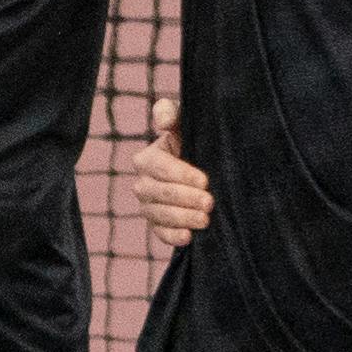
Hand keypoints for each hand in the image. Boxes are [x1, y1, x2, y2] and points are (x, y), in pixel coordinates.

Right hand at [129, 124, 213, 249]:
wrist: (204, 168)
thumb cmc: (194, 141)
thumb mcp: (185, 123)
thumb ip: (172, 113)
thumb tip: (163, 120)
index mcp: (147, 158)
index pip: (160, 168)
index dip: (182, 175)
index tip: (205, 181)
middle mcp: (142, 183)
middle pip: (159, 193)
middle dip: (186, 198)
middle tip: (210, 203)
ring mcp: (148, 206)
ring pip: (159, 215)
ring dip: (183, 218)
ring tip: (205, 220)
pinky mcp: (157, 225)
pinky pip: (160, 233)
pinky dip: (173, 236)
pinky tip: (189, 237)